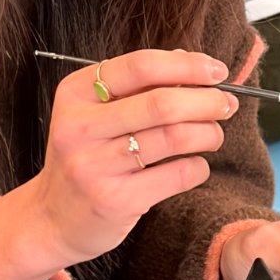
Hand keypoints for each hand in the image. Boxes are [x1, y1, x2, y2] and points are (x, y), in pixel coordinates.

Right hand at [0, 49, 237, 279]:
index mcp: (75, 94)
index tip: (217, 70)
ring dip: (208, 132)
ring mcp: (96, 166)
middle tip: (227, 103)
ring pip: (173, 138)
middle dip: (206, 100)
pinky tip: (195, 165)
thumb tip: (190, 61)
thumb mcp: (93, 113)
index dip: (186, 65)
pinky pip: (176, 175)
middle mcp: (79, 127)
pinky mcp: (116, 200)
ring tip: (214, 133)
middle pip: (161, 104)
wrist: (52, 218)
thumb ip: (136, 86)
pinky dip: (197, 167)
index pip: (140, 66)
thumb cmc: (85, 156)